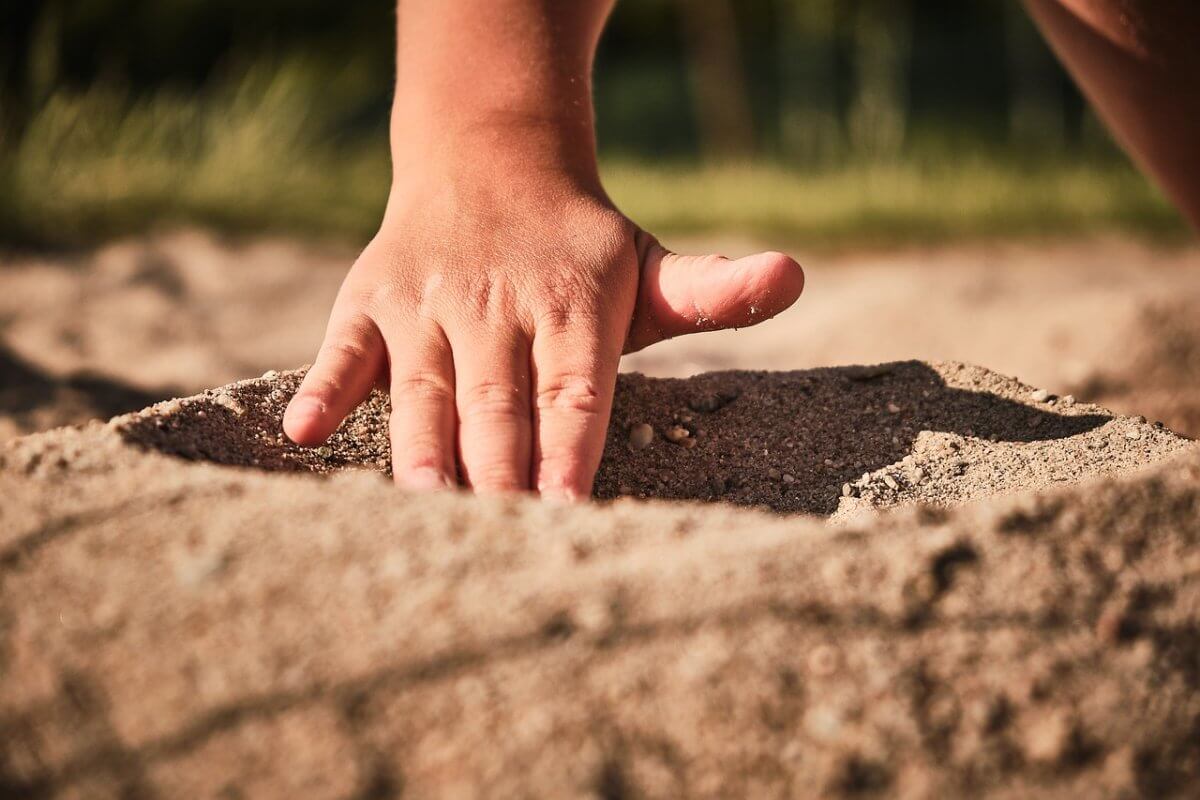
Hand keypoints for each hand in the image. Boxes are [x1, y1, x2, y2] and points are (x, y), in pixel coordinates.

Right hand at [283, 155, 802, 499]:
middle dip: (498, 474)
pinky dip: (327, 387)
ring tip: (424, 512)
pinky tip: (305, 433)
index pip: (574, 392)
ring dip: (422, 452)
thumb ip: (713, 291)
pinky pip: (343, 347)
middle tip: (499, 543)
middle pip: (497, 404)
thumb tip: (794, 275)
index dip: (571, 450)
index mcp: (574, 304)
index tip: (570, 512)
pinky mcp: (370, 297)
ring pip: (425, 389)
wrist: (489, 161)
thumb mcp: (646, 265)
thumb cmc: (578, 248)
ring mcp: (429, 300)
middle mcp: (498, 304)